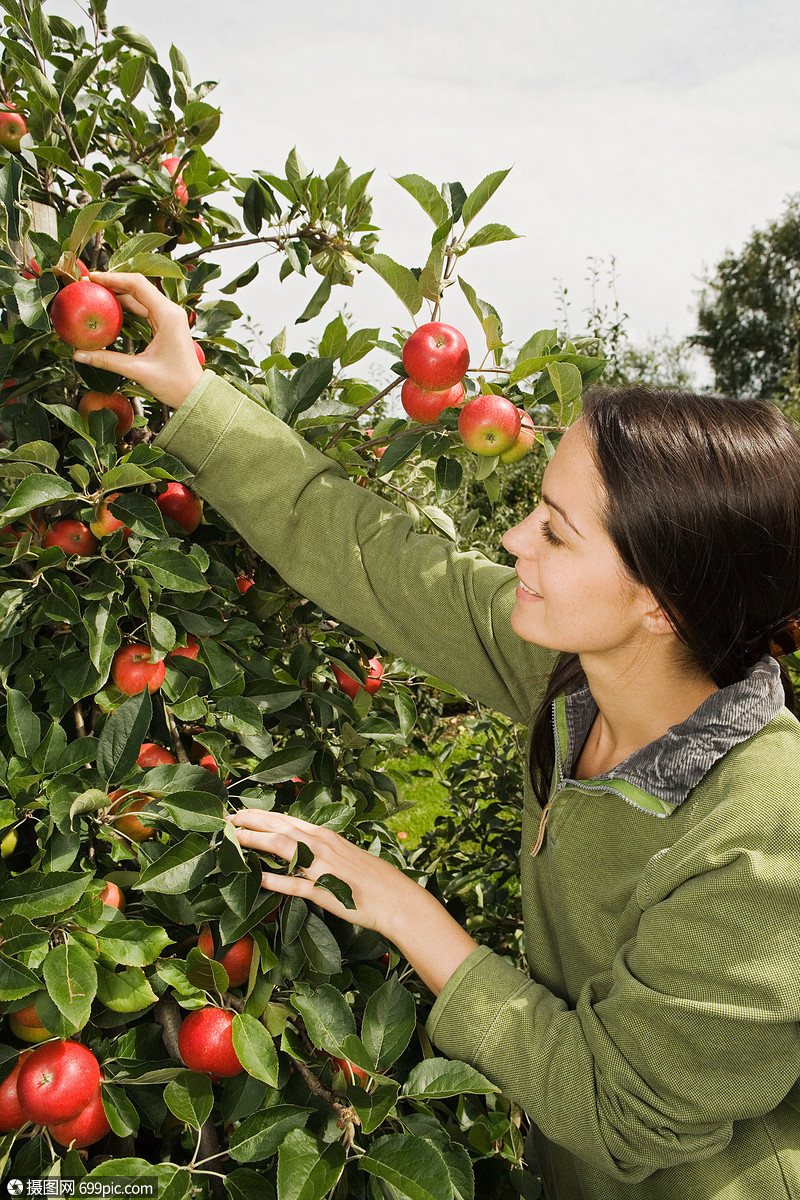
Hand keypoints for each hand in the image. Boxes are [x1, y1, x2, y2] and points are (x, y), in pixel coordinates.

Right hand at [71, 272, 202, 409]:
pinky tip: (109, 310)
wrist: (194, 394)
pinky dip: (127, 307)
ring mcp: (170, 317)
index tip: (91, 279)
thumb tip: (78, 355)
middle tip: (88, 286)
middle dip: (112, 284)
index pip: (137, 284)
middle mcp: (170, 311)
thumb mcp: (138, 371)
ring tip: (95, 295)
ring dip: (118, 295)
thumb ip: (107, 360)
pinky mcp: (167, 324)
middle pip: (138, 287)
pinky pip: (144, 309)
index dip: (112, 278)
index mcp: (168, 315)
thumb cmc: (174, 384)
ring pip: (140, 297)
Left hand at [227, 808, 416, 935]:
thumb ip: (321, 851)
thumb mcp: (344, 856)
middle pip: (280, 828)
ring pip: (284, 848)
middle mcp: (322, 845)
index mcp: (326, 836)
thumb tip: (298, 850)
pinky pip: (296, 885)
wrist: (396, 898)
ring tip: (233, 838)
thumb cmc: (372, 879)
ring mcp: (323, 867)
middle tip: (226, 819)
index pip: (287, 820)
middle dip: (251, 822)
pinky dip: (277, 880)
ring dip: (256, 841)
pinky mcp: (325, 891)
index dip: (261, 815)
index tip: (240, 812)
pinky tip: (259, 878)